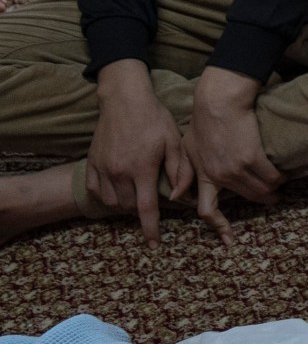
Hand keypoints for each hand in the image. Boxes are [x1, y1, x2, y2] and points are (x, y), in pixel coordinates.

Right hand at [86, 59, 192, 241]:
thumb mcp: (175, 143)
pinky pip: (94, 189)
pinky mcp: (92, 162)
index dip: (150, 229)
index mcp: (142, 169)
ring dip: (125, 204)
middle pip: (130, 207)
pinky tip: (117, 188)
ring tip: (137, 194)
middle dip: (142, 210)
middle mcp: (119, 172)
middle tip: (152, 200)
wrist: (125, 100)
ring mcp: (102, 168)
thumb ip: (179, 171)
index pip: (147, 209)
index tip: (154, 244)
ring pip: (111, 201)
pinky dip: (106, 194)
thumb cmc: (155, 119)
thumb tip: (179, 197)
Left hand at [182, 66, 282, 244]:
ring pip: (263, 190)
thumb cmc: (202, 122)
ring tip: (278, 186)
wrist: (218, 102)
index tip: (230, 241)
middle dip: (263, 200)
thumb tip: (177, 197)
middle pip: (248, 199)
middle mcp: (220, 176)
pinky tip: (281, 174)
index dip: (219, 228)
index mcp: (204, 176)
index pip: (208, 210)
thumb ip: (184, 174)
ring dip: (273, 190)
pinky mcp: (253, 158)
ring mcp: (236, 168)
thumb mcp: (186, 149)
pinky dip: (279, 178)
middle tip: (272, 197)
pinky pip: (273, 177)